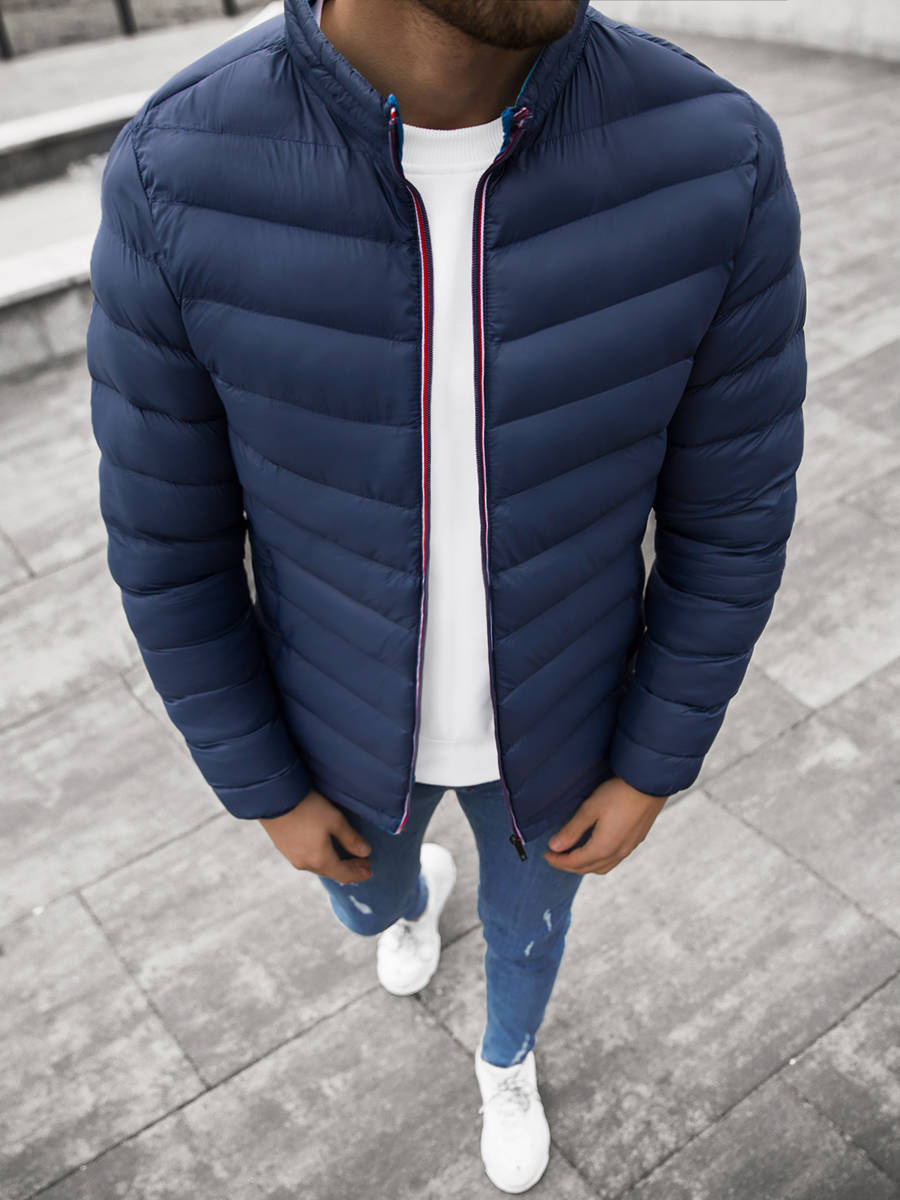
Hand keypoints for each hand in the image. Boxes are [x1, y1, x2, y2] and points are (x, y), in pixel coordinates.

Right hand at [258, 789, 372, 883]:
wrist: (273, 799)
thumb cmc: (308, 808)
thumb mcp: (335, 820)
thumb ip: (351, 838)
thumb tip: (365, 852)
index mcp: (320, 859)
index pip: (344, 874)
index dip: (358, 873)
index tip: (369, 870)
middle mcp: (305, 864)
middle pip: (331, 872)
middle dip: (348, 869)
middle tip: (362, 865)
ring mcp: (292, 857)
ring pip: (318, 866)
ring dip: (334, 864)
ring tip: (345, 859)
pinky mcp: (283, 848)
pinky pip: (307, 859)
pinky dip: (321, 859)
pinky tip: (323, 851)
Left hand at [543, 776, 667, 874]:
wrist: (650, 784)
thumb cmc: (618, 793)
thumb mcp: (590, 809)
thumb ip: (572, 830)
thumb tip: (555, 846)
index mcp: (603, 847)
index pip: (575, 862)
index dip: (558, 861)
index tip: (546, 855)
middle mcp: (617, 853)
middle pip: (588, 868)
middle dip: (569, 865)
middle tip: (555, 857)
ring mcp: (629, 848)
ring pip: (602, 867)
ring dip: (585, 865)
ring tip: (572, 856)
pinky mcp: (636, 841)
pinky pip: (614, 860)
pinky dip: (599, 860)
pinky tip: (595, 850)